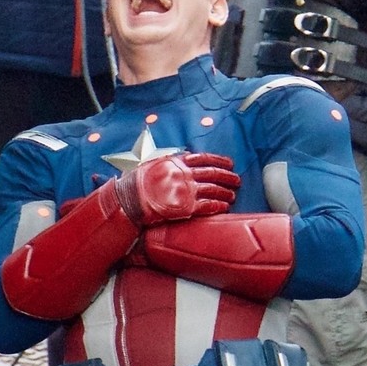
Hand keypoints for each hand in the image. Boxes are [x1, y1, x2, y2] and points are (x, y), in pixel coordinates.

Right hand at [115, 153, 239, 225]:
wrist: (129, 200)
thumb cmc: (137, 183)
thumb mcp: (153, 164)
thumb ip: (170, 161)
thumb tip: (182, 158)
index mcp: (177, 162)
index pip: (204, 158)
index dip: (219, 160)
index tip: (229, 163)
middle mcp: (184, 174)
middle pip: (213, 174)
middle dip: (227, 176)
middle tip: (237, 180)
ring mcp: (186, 191)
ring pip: (213, 190)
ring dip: (225, 192)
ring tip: (233, 195)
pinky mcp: (186, 207)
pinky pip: (207, 206)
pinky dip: (218, 206)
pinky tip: (225, 207)